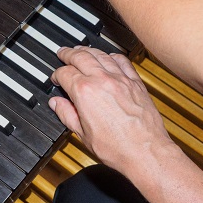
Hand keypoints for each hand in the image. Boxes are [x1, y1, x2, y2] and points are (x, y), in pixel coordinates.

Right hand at [49, 46, 177, 187]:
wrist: (145, 151)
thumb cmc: (118, 148)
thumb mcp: (83, 134)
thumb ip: (67, 114)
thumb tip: (57, 104)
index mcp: (85, 92)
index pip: (65, 73)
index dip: (57, 75)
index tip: (56, 78)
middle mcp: (103, 80)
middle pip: (81, 57)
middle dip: (69, 54)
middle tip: (63, 53)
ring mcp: (121, 79)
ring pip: (101, 55)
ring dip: (88, 50)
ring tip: (81, 50)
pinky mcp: (135, 82)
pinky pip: (122, 61)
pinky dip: (112, 56)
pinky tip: (108, 57)